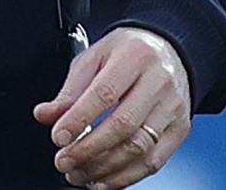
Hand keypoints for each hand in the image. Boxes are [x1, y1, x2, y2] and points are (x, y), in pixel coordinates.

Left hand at [33, 26, 191, 189]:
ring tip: (79, 174)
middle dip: (88, 150)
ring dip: (105, 168)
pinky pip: (154, 161)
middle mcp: (158, 81)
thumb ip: (70, 90)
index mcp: (134, 56)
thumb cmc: (126, 53)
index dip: (78, 119)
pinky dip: (126, 176)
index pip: (104, 93)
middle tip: (63, 161)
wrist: (168, 50)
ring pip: (140, 148)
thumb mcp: (93, 58)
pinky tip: (104, 180)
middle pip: (123, 125)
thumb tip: (45, 115)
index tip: (58, 137)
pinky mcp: (180, 129)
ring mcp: (173, 107)